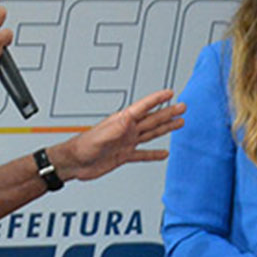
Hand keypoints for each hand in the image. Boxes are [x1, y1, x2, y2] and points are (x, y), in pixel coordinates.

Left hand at [53, 90, 186, 181]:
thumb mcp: (99, 137)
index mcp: (121, 122)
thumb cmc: (82, 148)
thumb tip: (128, 120)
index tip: (170, 93)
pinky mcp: (124, 155)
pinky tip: (164, 153)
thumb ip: (114, 129)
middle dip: (168, 112)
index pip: (142, 108)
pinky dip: (154, 154)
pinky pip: (143, 154)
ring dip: (166, 128)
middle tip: (183, 106)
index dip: (156, 100)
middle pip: (152, 119)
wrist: (74, 163)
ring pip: (151, 133)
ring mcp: (126, 142)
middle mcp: (126, 130)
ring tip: (179, 123)